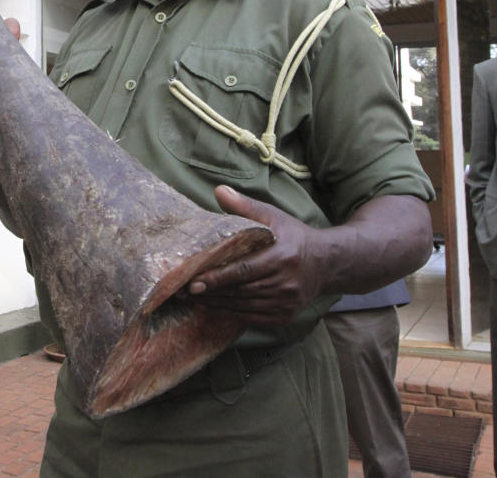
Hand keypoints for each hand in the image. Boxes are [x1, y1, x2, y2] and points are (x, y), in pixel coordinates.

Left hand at [186, 186, 322, 327]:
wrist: (326, 263)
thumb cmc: (293, 236)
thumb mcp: (273, 216)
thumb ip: (245, 206)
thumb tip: (218, 190)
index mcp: (283, 256)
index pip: (244, 270)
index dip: (218, 278)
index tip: (194, 281)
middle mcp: (287, 283)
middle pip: (241, 291)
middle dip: (211, 293)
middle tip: (184, 292)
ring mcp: (287, 303)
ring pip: (245, 307)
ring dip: (218, 305)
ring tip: (194, 299)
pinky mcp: (285, 317)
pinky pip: (253, 318)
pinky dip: (232, 314)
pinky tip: (214, 307)